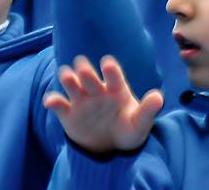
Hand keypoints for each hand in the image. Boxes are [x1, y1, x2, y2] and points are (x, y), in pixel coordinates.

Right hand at [42, 56, 163, 156]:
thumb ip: (148, 110)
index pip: (114, 77)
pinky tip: (50, 101)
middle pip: (90, 78)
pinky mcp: (68, 114)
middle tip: (82, 66)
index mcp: (117, 90)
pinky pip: (59, 105)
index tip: (107, 63)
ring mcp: (82, 101)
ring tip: (66, 75)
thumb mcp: (141, 122)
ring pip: (73, 86)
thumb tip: (158, 97)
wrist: (111, 146)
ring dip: (68, 79)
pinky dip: (53, 101)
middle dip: (86, 72)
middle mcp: (98, 92)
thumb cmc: (129, 129)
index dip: (111, 70)